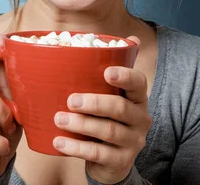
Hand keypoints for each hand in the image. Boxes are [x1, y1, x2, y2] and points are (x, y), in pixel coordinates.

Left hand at [53, 36, 150, 184]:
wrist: (111, 160)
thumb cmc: (108, 117)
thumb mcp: (112, 94)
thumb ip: (112, 68)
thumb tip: (131, 38)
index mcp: (138, 98)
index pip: (139, 83)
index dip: (125, 76)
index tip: (106, 71)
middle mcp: (140, 119)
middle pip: (120, 108)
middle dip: (95, 102)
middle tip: (71, 100)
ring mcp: (133, 142)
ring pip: (109, 131)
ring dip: (82, 124)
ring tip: (59, 119)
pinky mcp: (121, 161)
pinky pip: (98, 153)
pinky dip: (77, 147)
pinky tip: (59, 142)